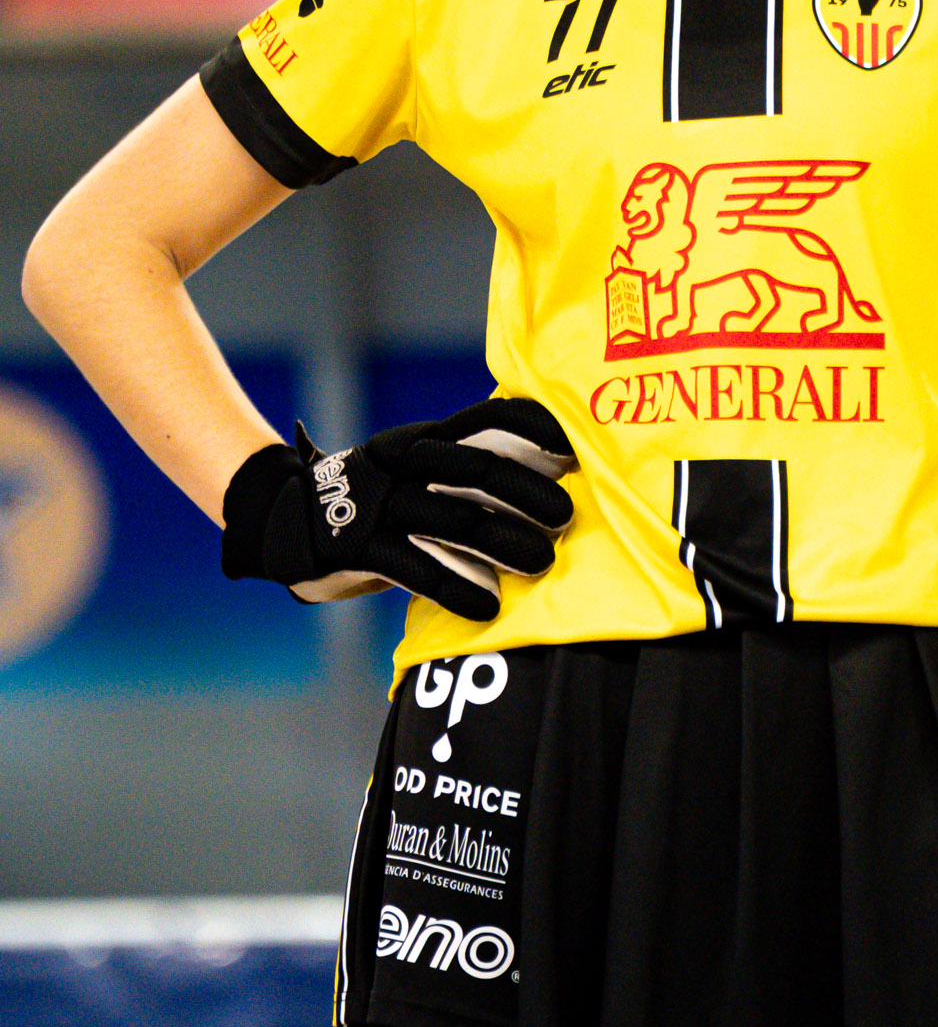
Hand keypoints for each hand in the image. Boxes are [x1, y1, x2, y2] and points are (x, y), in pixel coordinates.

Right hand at [220, 398, 576, 622]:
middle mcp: (401, 462)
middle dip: (526, 491)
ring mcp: (378, 503)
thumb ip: (460, 470)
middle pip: (475, 469)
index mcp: (421, 438)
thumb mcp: (409, 468)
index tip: (569, 448)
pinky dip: (456, 589)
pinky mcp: (358, 546)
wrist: (280, 518)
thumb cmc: (371, 498)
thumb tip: (543, 481)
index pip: (483, 418)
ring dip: (504, 541)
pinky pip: (415, 569)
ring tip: (542, 562)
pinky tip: (488, 608)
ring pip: (452, 520)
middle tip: (566, 515)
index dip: (530, 427)